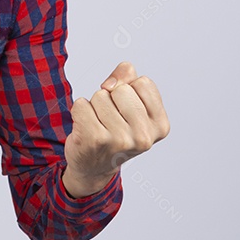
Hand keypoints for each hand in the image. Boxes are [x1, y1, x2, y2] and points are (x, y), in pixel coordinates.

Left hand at [62, 61, 168, 197]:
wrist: (94, 166)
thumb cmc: (114, 130)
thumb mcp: (131, 104)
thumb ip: (129, 79)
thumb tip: (121, 73)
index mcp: (160, 125)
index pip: (143, 82)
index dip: (129, 89)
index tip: (126, 109)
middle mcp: (143, 136)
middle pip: (121, 89)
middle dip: (110, 97)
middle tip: (109, 119)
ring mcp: (120, 140)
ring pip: (100, 95)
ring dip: (94, 106)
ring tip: (99, 125)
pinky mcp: (95, 139)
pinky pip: (81, 104)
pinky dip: (79, 111)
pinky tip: (85, 128)